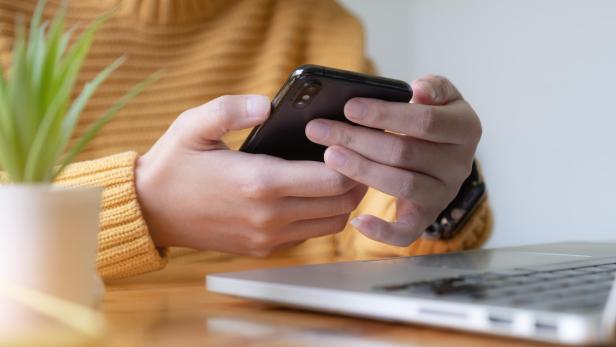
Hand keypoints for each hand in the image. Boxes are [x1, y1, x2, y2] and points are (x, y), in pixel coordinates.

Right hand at [136, 95, 366, 255]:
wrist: (150, 211)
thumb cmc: (173, 164)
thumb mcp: (193, 125)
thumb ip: (231, 109)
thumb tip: (267, 104)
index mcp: (258, 182)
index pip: (332, 179)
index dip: (351, 159)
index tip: (351, 141)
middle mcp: (269, 216)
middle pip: (341, 203)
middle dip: (357, 179)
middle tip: (357, 156)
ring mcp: (267, 237)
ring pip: (331, 224)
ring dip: (344, 200)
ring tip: (340, 174)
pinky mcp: (262, 248)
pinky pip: (309, 235)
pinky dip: (322, 216)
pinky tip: (314, 194)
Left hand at [305, 75, 480, 245]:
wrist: (443, 154)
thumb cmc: (432, 119)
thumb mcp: (440, 96)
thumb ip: (433, 87)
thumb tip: (419, 91)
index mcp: (466, 128)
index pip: (425, 121)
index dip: (385, 115)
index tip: (349, 107)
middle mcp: (460, 164)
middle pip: (404, 152)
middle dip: (358, 139)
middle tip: (320, 130)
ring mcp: (443, 194)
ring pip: (401, 184)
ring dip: (361, 169)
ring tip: (329, 155)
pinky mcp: (427, 217)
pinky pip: (407, 232)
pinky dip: (383, 232)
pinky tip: (357, 220)